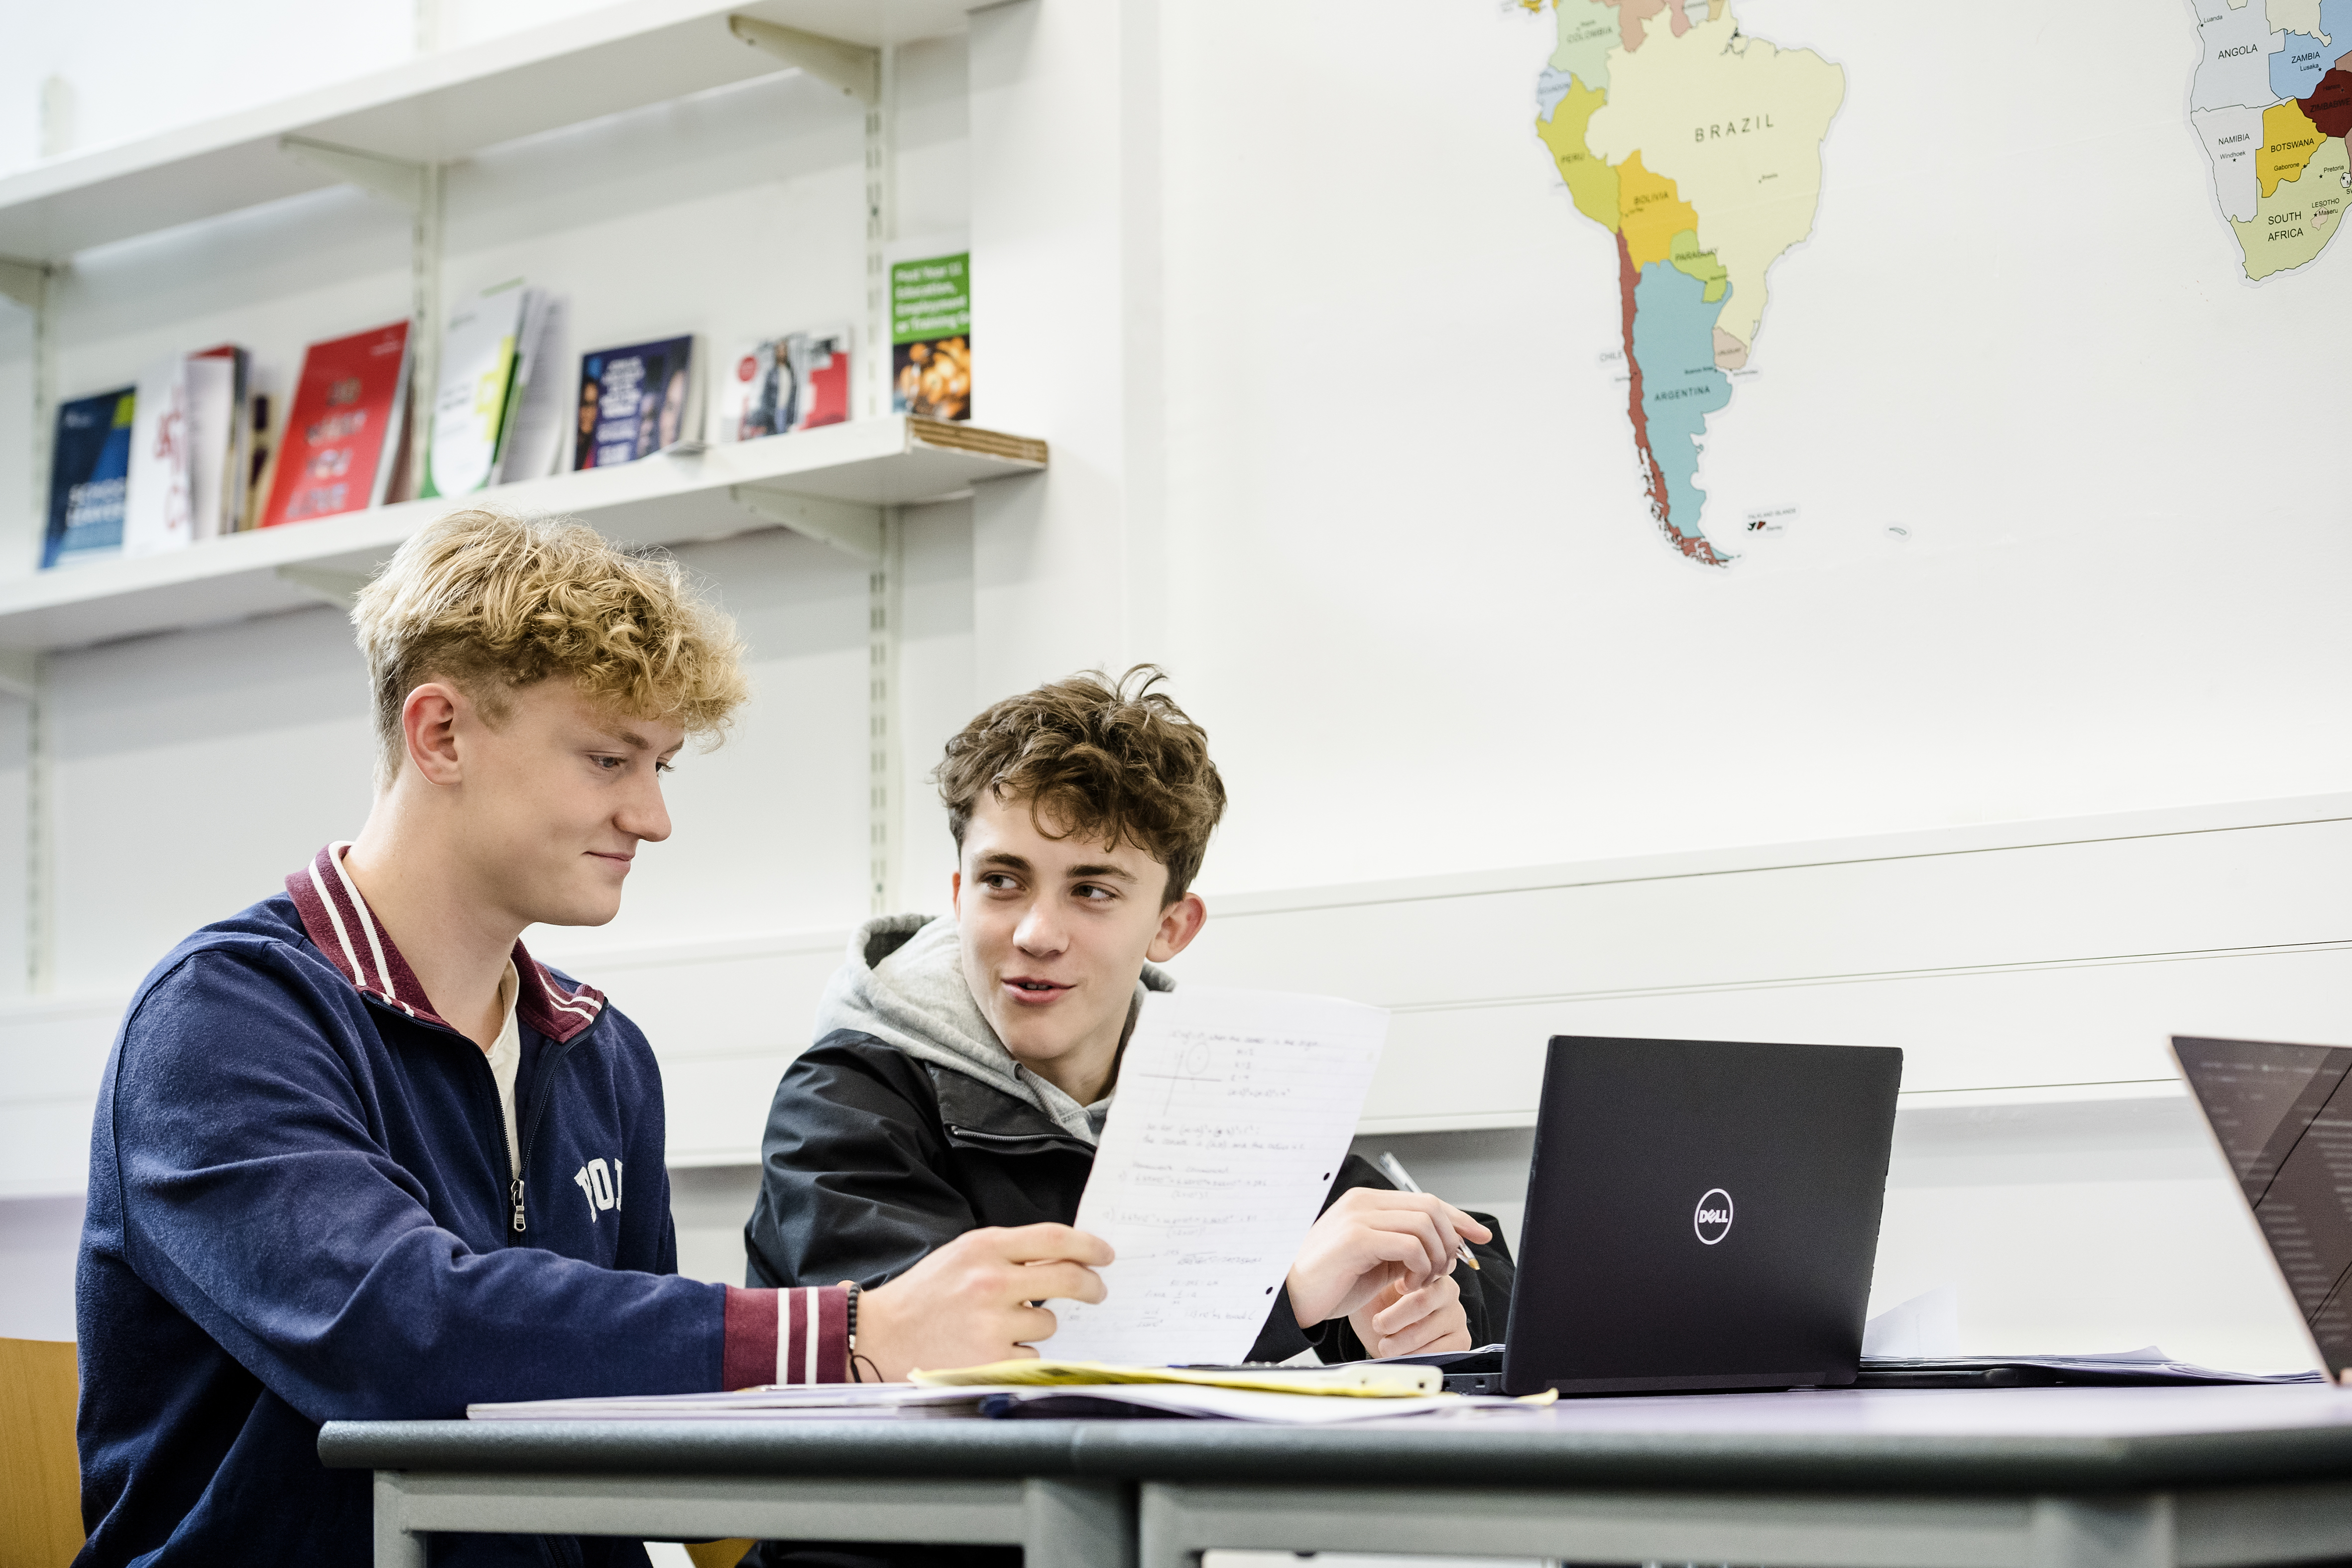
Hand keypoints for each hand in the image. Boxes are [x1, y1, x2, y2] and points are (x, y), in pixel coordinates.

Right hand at [855, 1223, 1112, 1380]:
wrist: (879, 1336)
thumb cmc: (923, 1296)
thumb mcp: (961, 1256)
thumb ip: (1008, 1253)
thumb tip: (1063, 1257)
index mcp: (983, 1247)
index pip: (1055, 1239)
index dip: (1089, 1245)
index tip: (1105, 1254)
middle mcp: (991, 1282)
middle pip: (1068, 1279)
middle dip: (1091, 1286)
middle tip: (1097, 1290)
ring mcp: (992, 1323)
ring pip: (1048, 1325)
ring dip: (1036, 1327)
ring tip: (1001, 1327)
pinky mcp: (990, 1361)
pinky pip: (1030, 1356)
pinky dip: (1017, 1355)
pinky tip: (989, 1349)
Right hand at [1283, 1187, 1491, 1328]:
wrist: (1292, 1298)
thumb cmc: (1331, 1282)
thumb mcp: (1375, 1259)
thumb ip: (1402, 1246)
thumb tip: (1442, 1247)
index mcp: (1368, 1202)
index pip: (1426, 1200)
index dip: (1459, 1217)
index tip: (1480, 1235)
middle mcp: (1365, 1202)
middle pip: (1431, 1208)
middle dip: (1449, 1241)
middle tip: (1441, 1271)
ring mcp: (1360, 1217)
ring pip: (1424, 1224)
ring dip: (1434, 1258)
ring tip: (1420, 1281)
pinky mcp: (1358, 1238)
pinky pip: (1409, 1245)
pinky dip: (1419, 1266)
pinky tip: (1406, 1284)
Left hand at [1349, 1270, 1471, 1357]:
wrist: (1380, 1334)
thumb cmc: (1377, 1305)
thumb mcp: (1374, 1283)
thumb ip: (1383, 1267)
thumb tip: (1382, 1251)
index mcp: (1429, 1270)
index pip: (1419, 1273)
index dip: (1395, 1292)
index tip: (1380, 1308)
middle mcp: (1448, 1290)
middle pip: (1421, 1302)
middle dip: (1392, 1319)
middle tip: (1378, 1325)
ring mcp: (1456, 1315)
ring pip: (1424, 1331)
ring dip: (1397, 1343)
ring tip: (1385, 1344)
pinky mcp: (1461, 1339)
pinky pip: (1438, 1351)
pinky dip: (1414, 1356)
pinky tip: (1403, 1353)